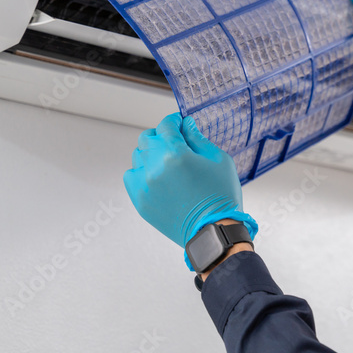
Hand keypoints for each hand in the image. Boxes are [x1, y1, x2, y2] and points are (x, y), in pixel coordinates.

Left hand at [124, 113, 256, 255]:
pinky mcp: (140, 200)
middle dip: (161, 135)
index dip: (174, 121)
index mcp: (176, 154)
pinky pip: (131, 176)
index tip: (179, 123)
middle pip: (148, 138)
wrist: (213, 231)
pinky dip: (141, 172)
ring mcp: (145, 185)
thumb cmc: (221, 196)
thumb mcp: (218, 160)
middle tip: (173, 141)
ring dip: (151, 153)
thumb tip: (185, 125)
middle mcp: (155, 167)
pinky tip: (156, 176)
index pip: (166, 125)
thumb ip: (197, 139)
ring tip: (166, 161)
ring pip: (138, 156)